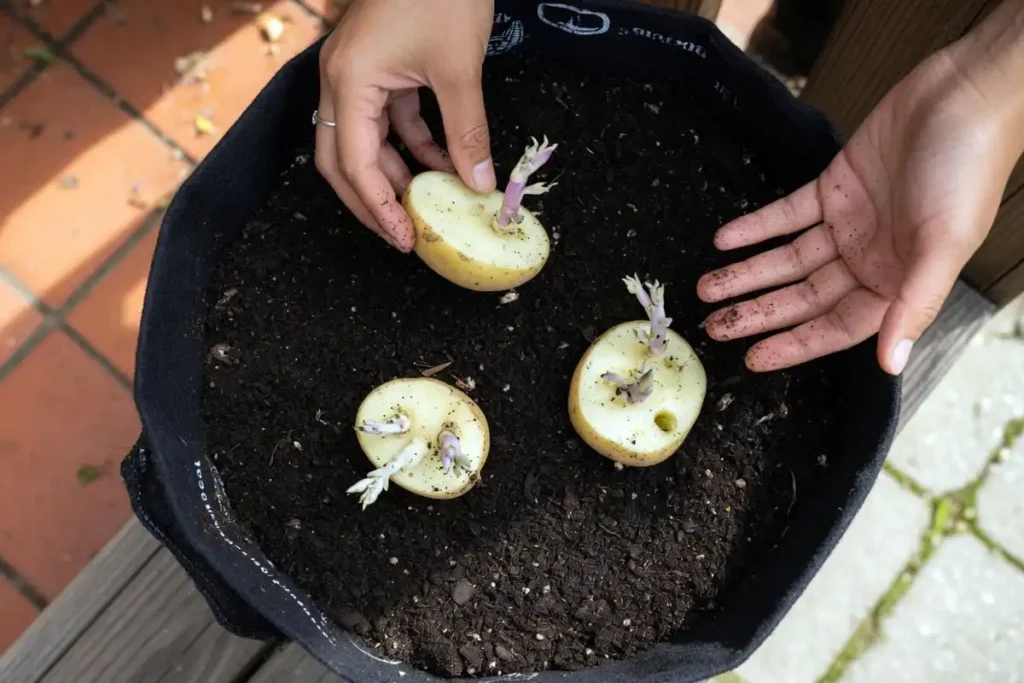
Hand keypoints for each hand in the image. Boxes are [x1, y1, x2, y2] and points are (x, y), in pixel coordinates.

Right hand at [316, 0, 495, 250]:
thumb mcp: (459, 69)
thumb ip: (466, 132)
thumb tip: (478, 183)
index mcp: (349, 82)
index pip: (354, 165)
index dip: (379, 209)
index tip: (404, 239)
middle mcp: (340, 80)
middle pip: (343, 161)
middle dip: (373, 202)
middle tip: (403, 236)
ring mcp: (356, 72)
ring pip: (365, 142)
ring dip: (396, 174)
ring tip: (429, 204)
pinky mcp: (378, 65)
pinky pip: (387, 118)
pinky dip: (412, 144)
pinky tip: (442, 163)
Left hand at [697, 47, 1021, 374]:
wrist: (965, 95)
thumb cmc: (969, 169)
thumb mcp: (945, 244)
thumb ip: (913, 304)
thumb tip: (890, 363)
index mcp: (897, 281)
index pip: (835, 325)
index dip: (794, 343)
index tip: (753, 358)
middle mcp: (869, 258)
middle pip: (803, 296)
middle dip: (758, 312)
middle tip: (713, 326)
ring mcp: (850, 223)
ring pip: (788, 258)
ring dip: (747, 272)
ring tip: (707, 288)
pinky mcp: (835, 187)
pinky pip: (787, 214)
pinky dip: (756, 226)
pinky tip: (724, 239)